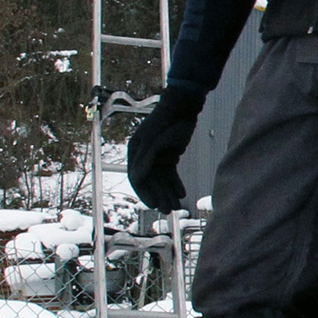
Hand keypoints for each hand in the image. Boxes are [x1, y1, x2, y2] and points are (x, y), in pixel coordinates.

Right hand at [125, 85, 205, 211]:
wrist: (182, 108)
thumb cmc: (165, 121)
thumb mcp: (153, 140)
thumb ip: (144, 158)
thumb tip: (137, 178)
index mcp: (135, 150)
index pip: (137, 177)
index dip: (144, 192)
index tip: (152, 204)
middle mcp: (143, 155)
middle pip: (150, 181)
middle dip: (159, 196)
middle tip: (167, 210)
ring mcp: (156, 156)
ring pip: (161, 180)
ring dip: (168, 192)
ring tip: (176, 205)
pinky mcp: (169, 156)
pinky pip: (171, 174)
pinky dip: (175, 183)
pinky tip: (181, 193)